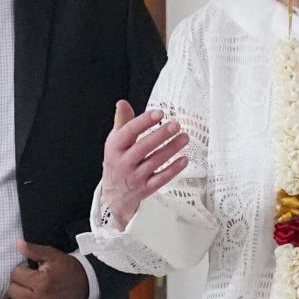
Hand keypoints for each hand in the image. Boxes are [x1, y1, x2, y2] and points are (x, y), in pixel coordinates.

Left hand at [8, 241, 88, 298]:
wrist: (84, 283)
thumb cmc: (66, 268)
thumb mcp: (52, 255)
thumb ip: (33, 250)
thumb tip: (18, 244)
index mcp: (41, 282)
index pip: (15, 275)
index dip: (20, 269)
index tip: (29, 269)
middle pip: (12, 291)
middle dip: (18, 283)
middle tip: (28, 279)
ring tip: (27, 292)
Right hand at [102, 100, 188, 228]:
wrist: (114, 195)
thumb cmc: (117, 162)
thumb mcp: (115, 141)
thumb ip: (122, 122)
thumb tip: (122, 103)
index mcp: (115, 148)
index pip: (129, 132)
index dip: (144, 121)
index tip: (158, 113)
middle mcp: (123, 163)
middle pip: (143, 147)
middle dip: (160, 135)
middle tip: (175, 125)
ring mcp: (135, 177)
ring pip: (155, 162)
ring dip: (171, 149)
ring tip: (184, 137)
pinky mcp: (145, 188)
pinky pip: (161, 179)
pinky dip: (173, 169)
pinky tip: (184, 159)